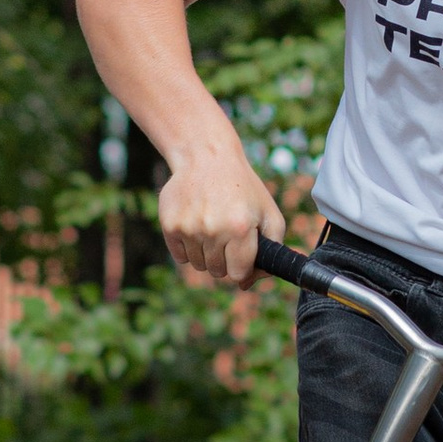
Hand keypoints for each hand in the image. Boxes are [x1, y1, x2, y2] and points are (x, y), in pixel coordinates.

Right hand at [158, 134, 285, 285]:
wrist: (206, 157)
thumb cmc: (243, 189)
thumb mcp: (269, 213)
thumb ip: (273, 251)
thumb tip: (248, 284)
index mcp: (240, 228)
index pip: (238, 273)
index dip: (242, 266)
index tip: (242, 254)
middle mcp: (213, 229)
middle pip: (218, 272)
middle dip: (225, 259)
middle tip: (227, 234)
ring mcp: (189, 228)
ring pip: (199, 266)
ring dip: (207, 253)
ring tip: (212, 226)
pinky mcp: (170, 226)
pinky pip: (181, 256)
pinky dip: (189, 247)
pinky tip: (196, 224)